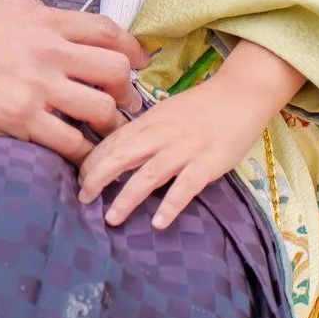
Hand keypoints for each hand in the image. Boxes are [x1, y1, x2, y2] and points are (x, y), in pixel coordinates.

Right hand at [0, 0, 148, 165]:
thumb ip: (28, 10)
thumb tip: (51, 18)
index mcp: (42, 19)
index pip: (106, 30)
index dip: (131, 48)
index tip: (138, 61)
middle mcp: (47, 51)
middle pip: (115, 69)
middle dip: (127, 88)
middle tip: (123, 102)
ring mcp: (36, 87)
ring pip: (101, 108)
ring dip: (111, 124)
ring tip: (108, 133)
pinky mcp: (21, 121)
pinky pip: (71, 143)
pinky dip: (84, 153)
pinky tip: (83, 157)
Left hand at [76, 39, 304, 228]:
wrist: (240, 94)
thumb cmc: (201, 107)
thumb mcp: (166, 114)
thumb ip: (144, 132)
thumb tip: (118, 153)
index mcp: (149, 122)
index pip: (112, 142)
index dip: (92, 161)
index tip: (78, 180)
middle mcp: (161, 135)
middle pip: (121, 156)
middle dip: (97, 178)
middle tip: (82, 199)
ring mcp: (184, 150)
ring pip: (148, 174)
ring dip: (127, 197)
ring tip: (111, 218)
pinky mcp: (208, 164)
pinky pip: (186, 187)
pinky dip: (171, 205)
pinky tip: (159, 223)